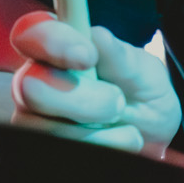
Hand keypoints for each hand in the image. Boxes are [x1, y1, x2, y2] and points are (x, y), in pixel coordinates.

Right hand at [8, 12, 182, 155]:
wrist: (152, 141)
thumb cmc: (142, 96)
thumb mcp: (143, 72)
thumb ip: (120, 56)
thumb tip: (98, 37)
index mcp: (57, 48)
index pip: (31, 32)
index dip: (52, 41)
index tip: (88, 57)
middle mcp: (34, 81)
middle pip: (30, 85)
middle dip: (82, 98)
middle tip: (116, 102)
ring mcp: (32, 118)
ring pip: (44, 127)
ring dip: (95, 131)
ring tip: (127, 129)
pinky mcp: (39, 146)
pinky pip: (56, 150)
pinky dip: (97, 147)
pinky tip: (118, 143)